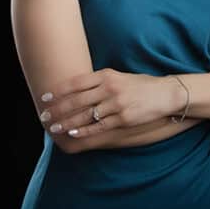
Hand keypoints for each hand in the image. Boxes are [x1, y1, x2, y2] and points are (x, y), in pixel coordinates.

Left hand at [37, 68, 182, 139]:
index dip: (58, 91)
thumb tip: (76, 89)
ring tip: (54, 127)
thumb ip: (100, 81)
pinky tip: (73, 133)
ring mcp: (116, 104)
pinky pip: (99, 126)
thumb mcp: (119, 76)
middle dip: (58, 109)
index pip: (76, 83)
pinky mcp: (123, 118)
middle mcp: (110, 88)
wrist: (166, 93)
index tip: (44, 98)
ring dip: (67, 122)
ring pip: (85, 115)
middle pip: (77, 100)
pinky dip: (84, 130)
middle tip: (43, 116)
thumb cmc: (141, 85)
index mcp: (107, 75)